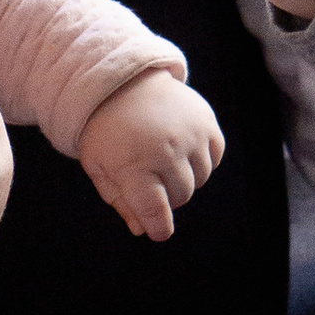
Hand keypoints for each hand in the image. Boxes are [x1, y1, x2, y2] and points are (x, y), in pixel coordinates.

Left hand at [77, 73, 223, 242]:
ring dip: (184, 178)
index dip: (159, 227)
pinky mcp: (206, 121)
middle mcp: (165, 150)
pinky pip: (214, 157)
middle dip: (168, 196)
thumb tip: (142, 229)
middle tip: (151, 181)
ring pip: (199, 179)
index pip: (155, 210)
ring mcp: (189, 134)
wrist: (122, 82)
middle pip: (181, 196)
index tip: (158, 231)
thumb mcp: (99, 167)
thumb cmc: (107, 131)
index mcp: (133, 165)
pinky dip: (200, 160)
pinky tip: (181, 148)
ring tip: (163, 161)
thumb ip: (120, 201)